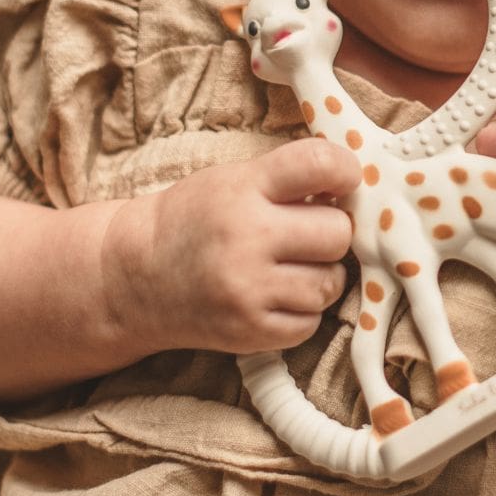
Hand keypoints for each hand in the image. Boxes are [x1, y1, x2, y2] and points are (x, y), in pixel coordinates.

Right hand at [102, 139, 360, 355]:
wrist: (136, 276)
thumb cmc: (198, 217)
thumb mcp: (236, 179)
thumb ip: (293, 177)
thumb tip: (359, 185)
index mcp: (244, 187)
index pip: (319, 163)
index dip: (345, 169)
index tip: (344, 179)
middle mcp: (246, 237)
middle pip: (338, 232)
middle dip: (331, 231)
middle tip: (308, 231)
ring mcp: (247, 289)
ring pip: (331, 282)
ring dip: (320, 274)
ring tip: (289, 264)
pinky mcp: (249, 331)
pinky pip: (311, 322)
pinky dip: (303, 310)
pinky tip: (276, 293)